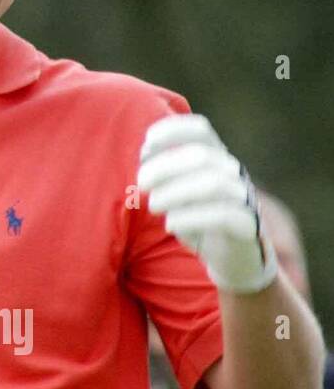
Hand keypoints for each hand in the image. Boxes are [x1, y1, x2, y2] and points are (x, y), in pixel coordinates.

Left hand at [137, 113, 277, 293]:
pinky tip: (171, 225)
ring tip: (154, 206)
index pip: (200, 129)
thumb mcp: (176, 192)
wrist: (231, 258)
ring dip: (175, 192)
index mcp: (215, 157)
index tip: (146, 144)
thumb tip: (144, 155)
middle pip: (202, 155)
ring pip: (214, 183)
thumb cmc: (197, 218)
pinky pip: (223, 214)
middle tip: (142, 183)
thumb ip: (163, 173)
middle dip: (165, 166)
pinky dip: (190, 218)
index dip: (172, 130)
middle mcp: (233, 172)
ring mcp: (244, 197)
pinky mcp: (248, 225)